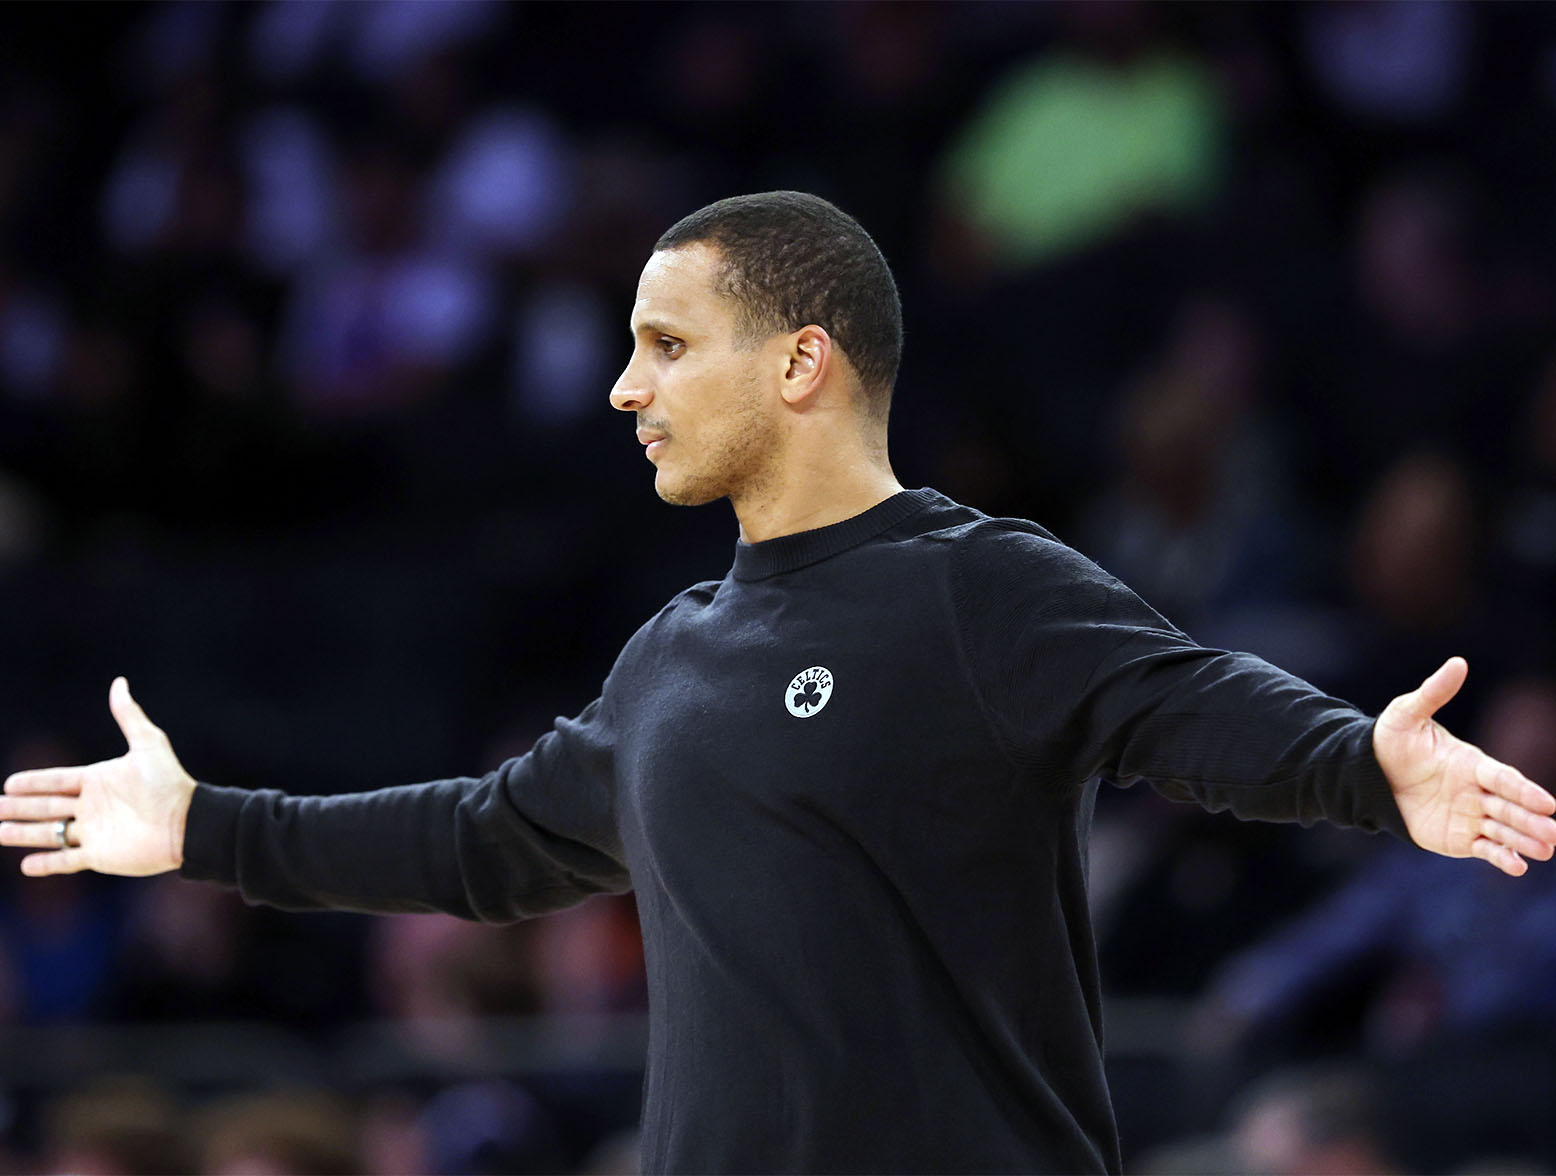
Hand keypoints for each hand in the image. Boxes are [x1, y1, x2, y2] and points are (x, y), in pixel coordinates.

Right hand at [0, 678, 196, 876]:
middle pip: (46, 807)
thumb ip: (129, 716)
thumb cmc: (169, 783)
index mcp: (99, 781)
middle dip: (19, 808)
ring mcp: (95, 833)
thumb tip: (119, 682)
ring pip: (51, 834)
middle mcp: (93, 807)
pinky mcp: (101, 856)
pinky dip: (47, 864)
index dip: (34, 782)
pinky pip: (68, 861)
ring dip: (22, 834)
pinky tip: (26, 866)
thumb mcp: (148, 744)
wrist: (188, 823)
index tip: (9, 783)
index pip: (57, 781)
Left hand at [1374, 657, 1555, 875]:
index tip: (1547, 803)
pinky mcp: (1458, 837)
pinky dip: (1501, 857)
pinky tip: (1517, 866)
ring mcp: (1471, 815)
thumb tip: (1459, 662)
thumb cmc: (1390, 741)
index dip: (1524, 791)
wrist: (1367, 773)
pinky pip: (1484, 848)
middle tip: (1554, 834)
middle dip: (1532, 820)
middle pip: (1511, 807)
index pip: (1504, 778)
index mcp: (1473, 763)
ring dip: (1524, 840)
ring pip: (1503, 830)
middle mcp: (1478, 791)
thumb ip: (1434, 693)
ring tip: (1546, 851)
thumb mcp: (1407, 714)